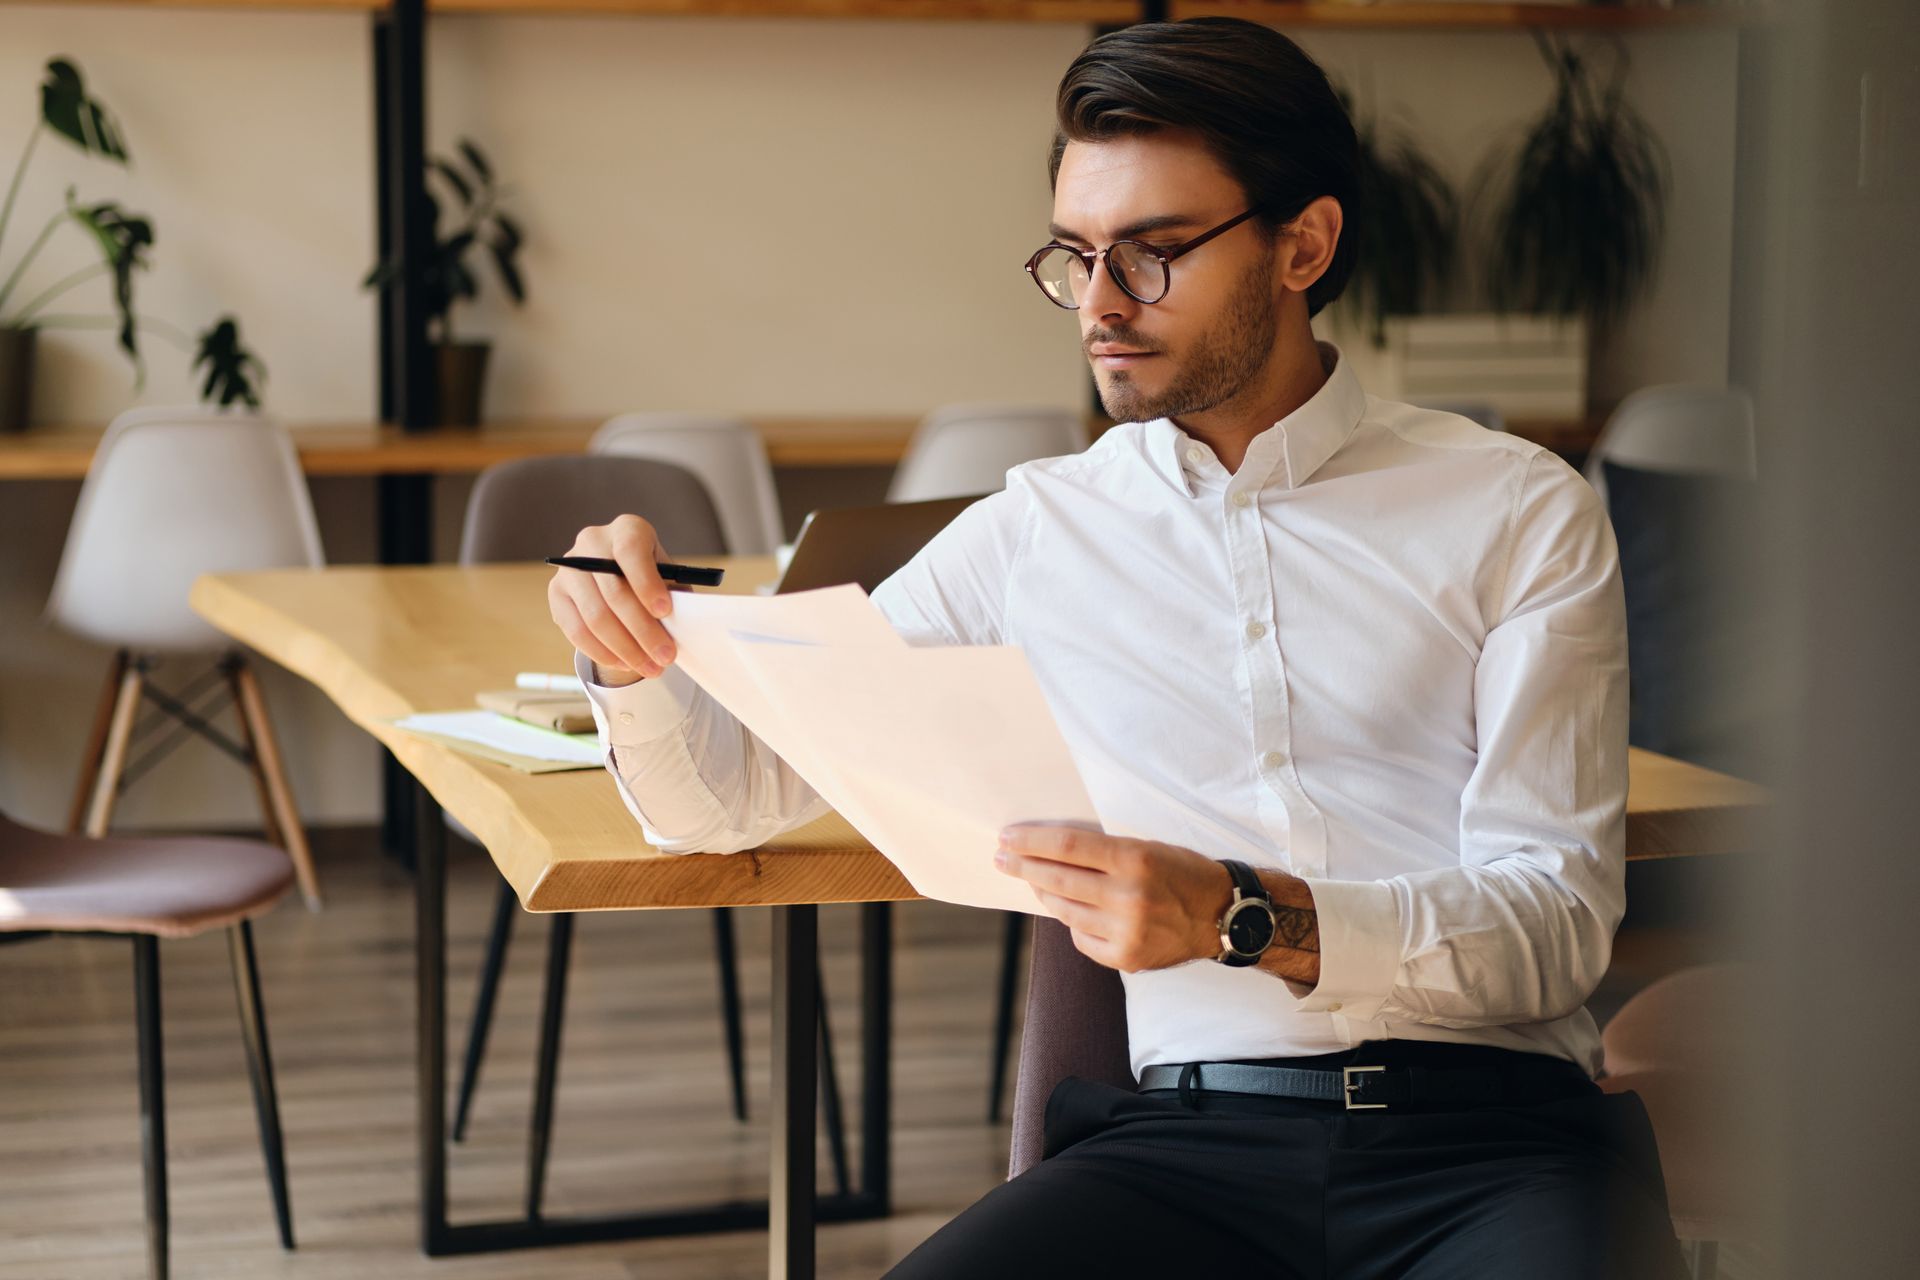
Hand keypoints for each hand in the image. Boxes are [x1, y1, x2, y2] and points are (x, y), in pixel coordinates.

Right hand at [547, 513, 679, 682]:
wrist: (617, 574)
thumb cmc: (651, 575)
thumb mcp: (667, 576)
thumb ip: (675, 594)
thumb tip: (684, 624)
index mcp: (627, 529)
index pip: (631, 552)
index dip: (647, 583)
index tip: (665, 612)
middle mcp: (593, 542)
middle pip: (614, 592)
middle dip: (643, 631)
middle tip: (665, 656)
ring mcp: (570, 568)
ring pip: (595, 616)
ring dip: (625, 649)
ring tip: (650, 667)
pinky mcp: (556, 593)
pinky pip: (577, 630)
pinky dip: (602, 652)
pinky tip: (623, 663)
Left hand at [994, 823, 1230, 971]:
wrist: (1222, 915)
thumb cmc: (1182, 872)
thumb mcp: (1148, 847)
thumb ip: (1103, 852)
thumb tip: (1049, 853)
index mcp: (1134, 859)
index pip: (1067, 847)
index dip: (1031, 841)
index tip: (1007, 838)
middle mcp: (1128, 896)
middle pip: (1058, 879)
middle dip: (1023, 867)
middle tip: (1001, 859)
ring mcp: (1126, 931)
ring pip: (1065, 912)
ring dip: (1044, 894)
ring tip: (1035, 882)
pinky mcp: (1126, 958)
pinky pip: (1082, 939)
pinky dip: (1073, 924)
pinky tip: (1073, 913)